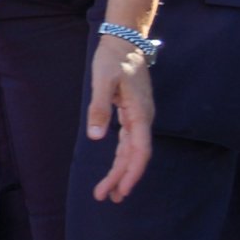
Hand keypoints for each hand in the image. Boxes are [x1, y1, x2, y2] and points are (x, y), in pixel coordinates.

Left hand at [85, 35, 154, 201]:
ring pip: (132, 151)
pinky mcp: (133, 114)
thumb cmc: (113, 59)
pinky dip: (122, 157)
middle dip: (122, 178)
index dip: (131, 173)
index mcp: (140, 114)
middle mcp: (143, 119)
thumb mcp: (102, 81)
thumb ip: (99, 108)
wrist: (125, 41)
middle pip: (135, 156)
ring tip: (110, 193)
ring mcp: (139, 117)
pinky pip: (129, 142)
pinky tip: (116, 169)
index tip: (121, 190)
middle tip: (105, 198)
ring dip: (121, 171)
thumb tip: (96, 138)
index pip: (139, 151)